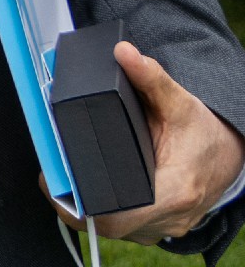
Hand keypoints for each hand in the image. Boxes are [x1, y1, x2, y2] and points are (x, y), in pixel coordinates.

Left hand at [43, 42, 244, 243]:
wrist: (227, 155)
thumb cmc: (203, 132)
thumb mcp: (180, 103)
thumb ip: (150, 78)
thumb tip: (124, 53)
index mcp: (174, 191)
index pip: (119, 217)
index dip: (81, 206)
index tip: (56, 184)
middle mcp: (169, 217)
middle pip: (108, 224)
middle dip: (75, 202)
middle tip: (53, 173)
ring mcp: (163, 227)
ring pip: (113, 228)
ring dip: (86, 207)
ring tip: (64, 177)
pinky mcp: (156, 226)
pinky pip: (122, 226)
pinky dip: (102, 209)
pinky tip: (85, 187)